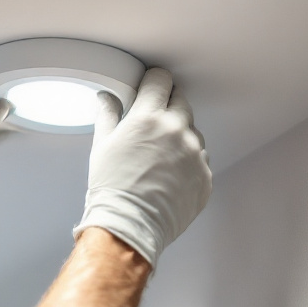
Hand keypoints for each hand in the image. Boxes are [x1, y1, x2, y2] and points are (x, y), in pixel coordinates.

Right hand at [73, 67, 211, 268]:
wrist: (130, 226)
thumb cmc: (112, 189)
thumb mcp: (102, 146)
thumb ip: (108, 115)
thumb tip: (106, 98)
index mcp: (149, 118)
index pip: (161, 80)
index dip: (153, 81)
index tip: (150, 87)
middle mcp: (177, 130)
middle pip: (181, 100)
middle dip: (167, 105)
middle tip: (151, 123)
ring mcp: (195, 153)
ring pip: (192, 131)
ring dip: (179, 135)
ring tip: (158, 157)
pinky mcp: (205, 175)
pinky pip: (199, 158)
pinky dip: (187, 161)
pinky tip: (168, 175)